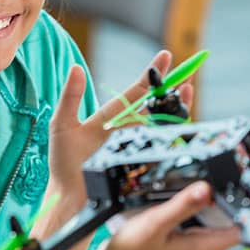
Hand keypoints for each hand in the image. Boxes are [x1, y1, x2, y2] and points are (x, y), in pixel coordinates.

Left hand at [46, 50, 192, 194]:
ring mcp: (136, 145)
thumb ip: (70, 97)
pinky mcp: (141, 162)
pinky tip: (182, 123)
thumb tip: (76, 68)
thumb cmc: (63, 160)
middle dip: (173, 88)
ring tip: (188, 90)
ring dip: (178, 107)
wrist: (68, 195)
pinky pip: (162, 146)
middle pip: (156, 104)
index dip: (152, 73)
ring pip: (163, 122)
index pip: (136, 91)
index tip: (165, 55)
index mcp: (111, 116)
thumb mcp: (62, 124)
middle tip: (188, 74)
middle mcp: (127, 128)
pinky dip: (175, 134)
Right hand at [103, 181, 239, 249]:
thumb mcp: (156, 222)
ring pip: (210, 219)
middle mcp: (202, 248)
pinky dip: (190, 210)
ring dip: (203, 204)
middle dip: (220, 200)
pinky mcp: (181, 242)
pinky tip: (175, 204)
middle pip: (227, 220)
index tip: (233, 187)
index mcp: (203, 247)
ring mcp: (192, 246)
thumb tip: (207, 188)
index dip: (242, 207)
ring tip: (187, 192)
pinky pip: (195, 222)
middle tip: (205, 183)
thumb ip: (183, 205)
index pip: (241, 228)